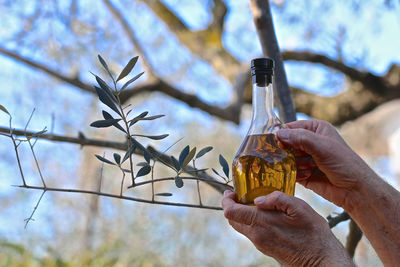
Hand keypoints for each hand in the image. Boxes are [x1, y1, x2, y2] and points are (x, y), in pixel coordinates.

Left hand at [222, 190, 352, 266]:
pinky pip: (250, 232)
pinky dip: (251, 221)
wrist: (321, 261)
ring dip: (242, 213)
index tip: (232, 192)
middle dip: (233, 205)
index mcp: (261, 223)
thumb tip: (258, 199)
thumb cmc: (314, 234)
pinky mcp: (265, 248)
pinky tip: (266, 215)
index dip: (227, 200)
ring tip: (256, 202)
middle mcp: (256, 235)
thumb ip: (278, 198)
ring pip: (240, 226)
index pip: (230, 212)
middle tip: (243, 194)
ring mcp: (260, 243)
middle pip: (232, 219)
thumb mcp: (300, 208)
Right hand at [277, 119, 375, 209]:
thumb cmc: (344, 164)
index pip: (290, 127)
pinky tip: (308, 175)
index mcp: (315, 129)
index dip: (282, 134)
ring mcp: (305, 158)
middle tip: (295, 156)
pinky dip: (295, 174)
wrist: (355, 190)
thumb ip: (300, 138)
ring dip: (294, 164)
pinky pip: (289, 171)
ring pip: (286, 158)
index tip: (278, 143)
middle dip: (288, 152)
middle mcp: (309, 142)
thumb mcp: (322, 146)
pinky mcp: (303, 173)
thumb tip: (278, 134)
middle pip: (285, 144)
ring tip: (310, 167)